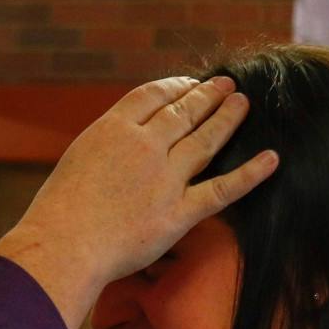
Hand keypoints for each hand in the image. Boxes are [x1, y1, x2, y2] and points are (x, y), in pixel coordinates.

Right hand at [0, 77, 278, 328]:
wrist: (62, 245)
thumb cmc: (56, 212)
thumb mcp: (76, 162)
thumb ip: (105, 149)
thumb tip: (121, 147)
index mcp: (114, 128)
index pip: (152, 96)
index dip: (175, 86)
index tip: (189, 84)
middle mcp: (144, 145)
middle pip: (184, 112)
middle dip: (207, 95)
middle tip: (226, 85)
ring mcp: (165, 178)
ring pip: (206, 139)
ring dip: (228, 118)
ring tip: (243, 103)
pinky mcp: (179, 213)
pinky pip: (223, 189)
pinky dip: (251, 174)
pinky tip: (271, 158)